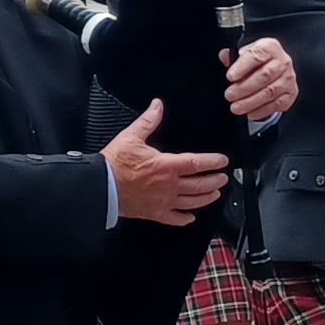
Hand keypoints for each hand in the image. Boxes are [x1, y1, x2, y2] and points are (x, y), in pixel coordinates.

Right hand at [101, 101, 228, 225]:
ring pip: (192, 202)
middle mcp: (169, 186)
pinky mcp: (155, 213)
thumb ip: (148, 121)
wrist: (101, 187)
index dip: (213, 162)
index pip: (197, 163)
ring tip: (215, 194)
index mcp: (166, 166)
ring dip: (206, 198)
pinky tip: (190, 217)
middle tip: (224, 179)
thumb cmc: (114, 164)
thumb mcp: (132, 137)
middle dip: (215, 181)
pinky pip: (174, 218)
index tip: (223, 161)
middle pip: (200, 185)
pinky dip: (185, 218)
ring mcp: (163, 202)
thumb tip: (157, 106)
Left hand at [222, 37, 297, 124]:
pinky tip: (249, 113)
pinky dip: (261, 111)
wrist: (276, 67)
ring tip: (236, 107)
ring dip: (250, 102)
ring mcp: (288, 79)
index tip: (230, 76)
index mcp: (270, 47)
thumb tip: (225, 56)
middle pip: (264, 75)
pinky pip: (276, 104)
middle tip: (229, 95)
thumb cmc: (258, 61)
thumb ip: (234, 56)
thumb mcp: (246, 53)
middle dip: (244, 87)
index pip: (257, 55)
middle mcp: (282, 62)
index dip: (242, 66)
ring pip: (270, 92)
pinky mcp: (290, 93)